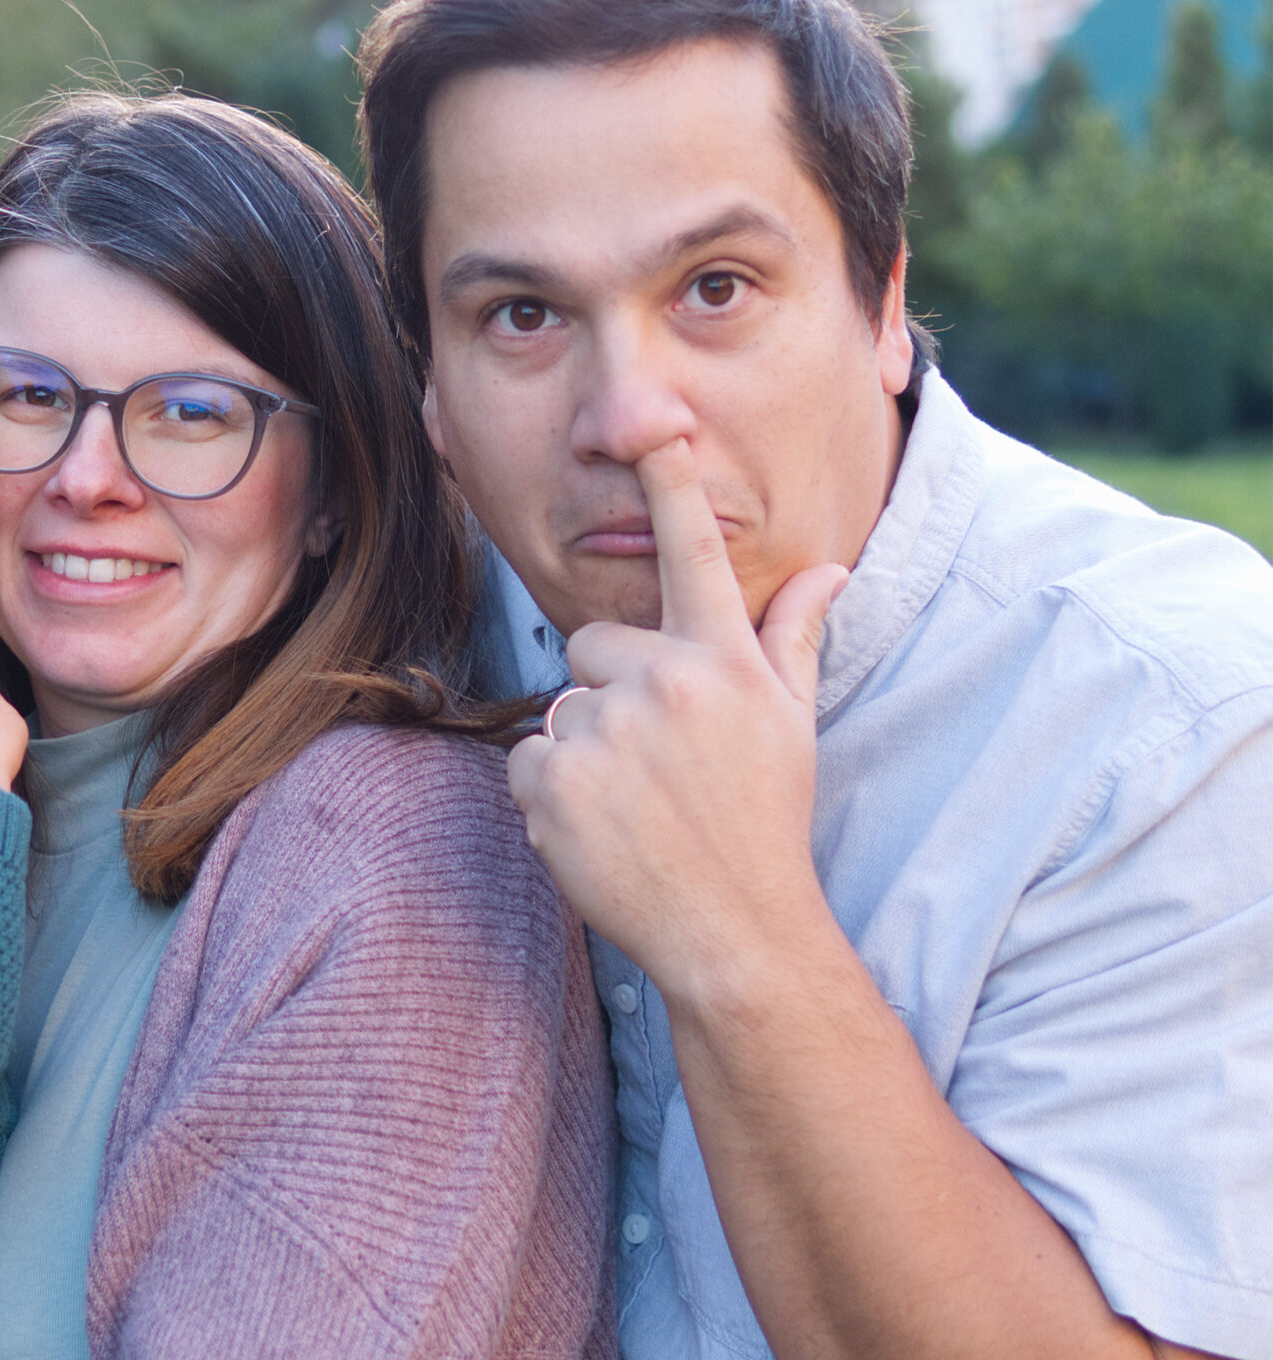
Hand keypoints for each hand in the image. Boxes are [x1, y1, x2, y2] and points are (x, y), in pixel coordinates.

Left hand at [506, 435, 847, 1016]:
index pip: (693, 555)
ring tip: (636, 805)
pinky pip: (529, 762)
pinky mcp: (553, 782)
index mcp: (723, 662)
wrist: (733, 930)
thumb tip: (829, 567)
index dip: (672, 487)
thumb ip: (793, 637)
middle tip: (658, 759)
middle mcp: (665, 684)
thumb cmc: (765, 822)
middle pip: (593, 647)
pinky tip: (602, 831)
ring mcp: (605, 733)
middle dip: (613, 693)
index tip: (655, 429)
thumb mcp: (791, 724)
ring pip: (562, 710)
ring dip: (585, 753)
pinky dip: (552, 798)